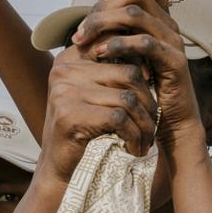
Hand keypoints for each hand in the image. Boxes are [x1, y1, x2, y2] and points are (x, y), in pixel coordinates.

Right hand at [41, 46, 158, 181]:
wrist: (60, 168)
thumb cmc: (85, 130)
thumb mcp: (95, 95)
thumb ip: (111, 72)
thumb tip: (147, 50)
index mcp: (71, 58)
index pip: (115, 44)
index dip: (141, 65)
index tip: (149, 92)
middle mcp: (64, 70)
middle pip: (130, 74)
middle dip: (149, 103)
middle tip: (151, 125)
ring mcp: (65, 91)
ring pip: (128, 98)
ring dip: (145, 124)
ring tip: (145, 140)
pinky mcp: (70, 115)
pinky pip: (119, 118)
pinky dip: (133, 136)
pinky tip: (133, 148)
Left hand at [69, 0, 201, 149]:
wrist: (169, 122)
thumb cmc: (144, 90)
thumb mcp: (126, 56)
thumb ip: (115, 34)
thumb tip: (90, 15)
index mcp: (159, 19)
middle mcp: (168, 25)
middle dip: (102, 7)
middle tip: (81, 29)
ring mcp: (173, 42)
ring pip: (135, 14)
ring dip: (103, 24)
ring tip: (84, 42)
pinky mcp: (174, 62)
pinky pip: (145, 43)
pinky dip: (118, 45)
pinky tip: (101, 54)